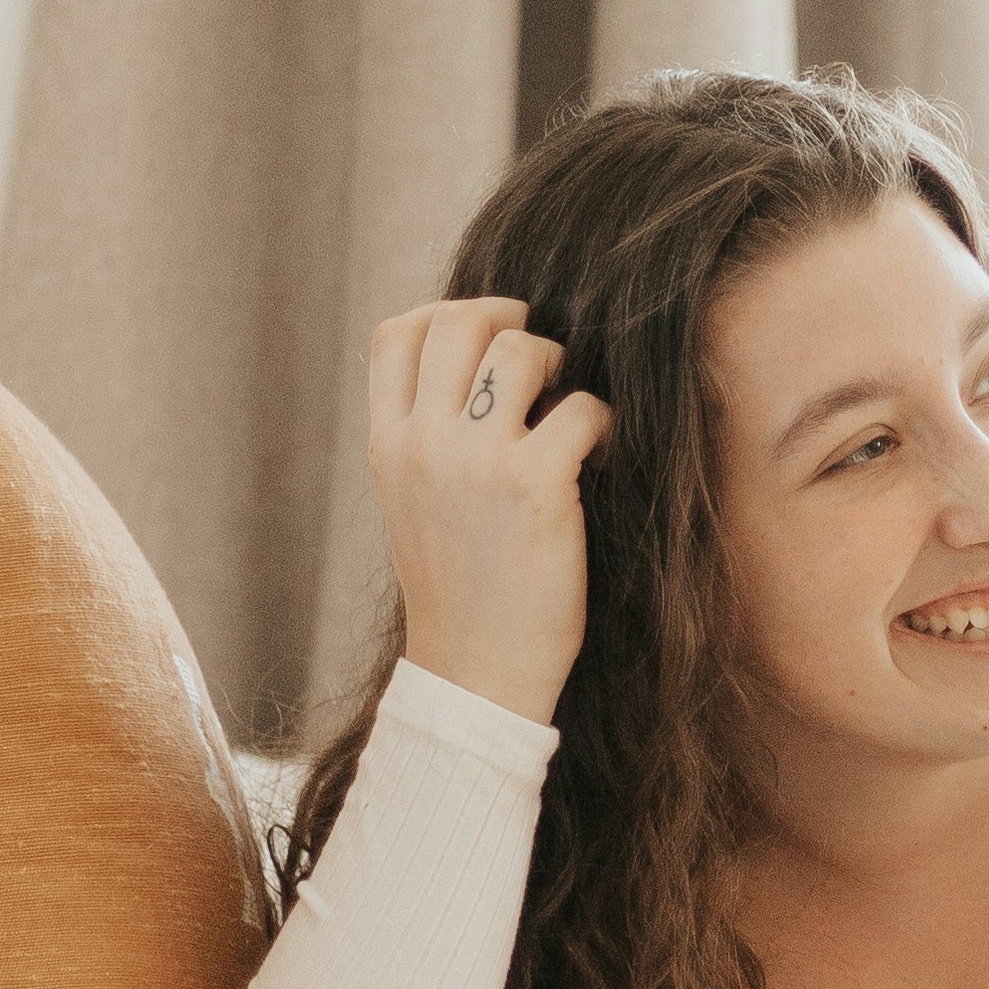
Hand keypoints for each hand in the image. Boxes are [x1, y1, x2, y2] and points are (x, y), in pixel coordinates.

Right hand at [363, 295, 606, 724]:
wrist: (476, 674)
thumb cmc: (459, 587)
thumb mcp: (414, 501)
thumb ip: (428, 434)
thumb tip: (480, 362)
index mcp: (387, 445)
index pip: (396, 332)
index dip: (446, 314)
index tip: (484, 342)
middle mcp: (422, 444)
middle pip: (458, 320)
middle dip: (509, 322)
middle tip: (541, 361)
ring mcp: (475, 461)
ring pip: (519, 348)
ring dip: (557, 366)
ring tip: (565, 409)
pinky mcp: (534, 485)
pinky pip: (581, 407)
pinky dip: (602, 422)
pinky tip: (598, 453)